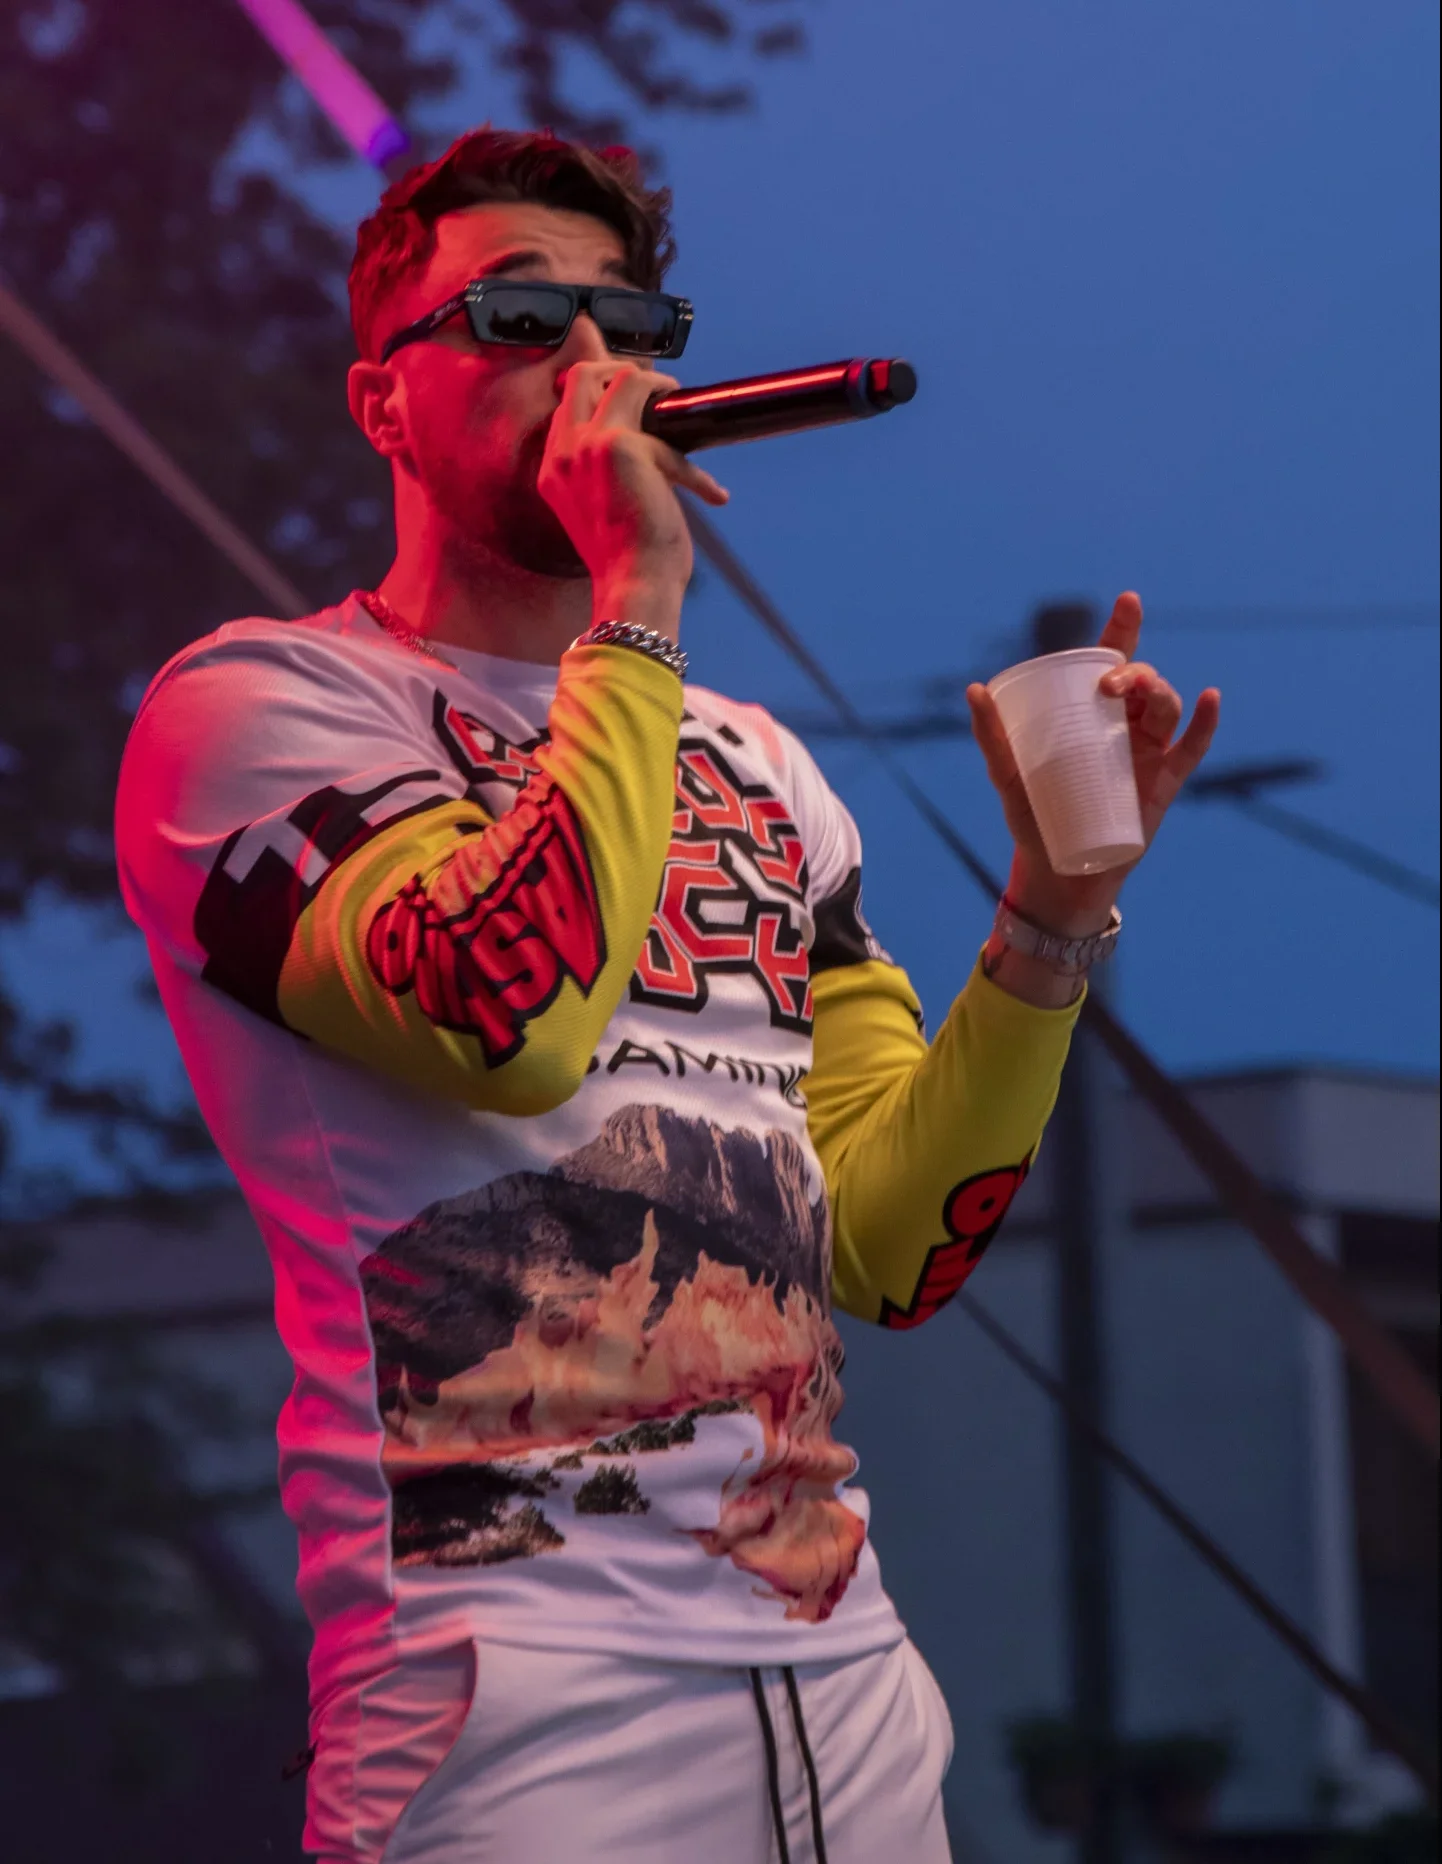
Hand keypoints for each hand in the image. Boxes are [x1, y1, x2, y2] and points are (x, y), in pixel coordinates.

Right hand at [537, 360, 727, 638]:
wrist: (632, 589)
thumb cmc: (625, 563)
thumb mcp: (603, 509)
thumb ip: (606, 471)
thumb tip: (645, 441)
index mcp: (553, 469)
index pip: (568, 402)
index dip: (600, 384)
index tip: (630, 388)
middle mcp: (563, 452)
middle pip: (584, 374)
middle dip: (625, 369)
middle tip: (660, 389)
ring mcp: (588, 445)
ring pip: (627, 380)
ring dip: (663, 388)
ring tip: (684, 409)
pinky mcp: (621, 447)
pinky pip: (670, 436)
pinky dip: (696, 471)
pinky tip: (714, 496)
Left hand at [966, 592, 1220, 935]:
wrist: (1058, 875)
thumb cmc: (1034, 821)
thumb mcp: (1008, 777)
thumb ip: (993, 738)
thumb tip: (974, 691)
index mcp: (1092, 716)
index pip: (1111, 663)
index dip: (1123, 630)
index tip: (1128, 602)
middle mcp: (1125, 727)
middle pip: (1142, 682)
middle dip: (1132, 670)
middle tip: (1108, 683)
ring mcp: (1148, 754)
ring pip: (1165, 707)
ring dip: (1158, 690)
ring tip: (1140, 691)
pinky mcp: (1165, 784)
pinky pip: (1193, 747)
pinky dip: (1205, 722)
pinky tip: (1209, 699)